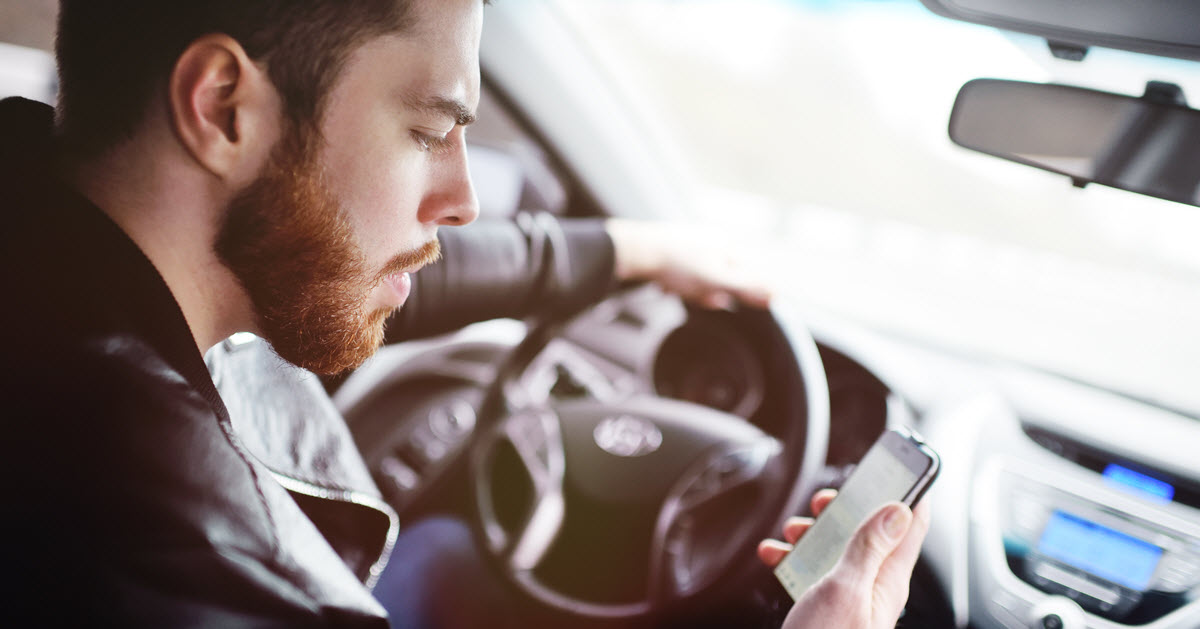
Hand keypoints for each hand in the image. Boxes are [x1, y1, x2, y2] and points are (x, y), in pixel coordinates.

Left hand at [606, 218, 771, 309]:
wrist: (637, 250)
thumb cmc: (678, 265)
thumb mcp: (716, 279)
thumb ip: (746, 287)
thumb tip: (775, 293)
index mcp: (728, 245)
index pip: (747, 276)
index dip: (741, 293)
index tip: (725, 299)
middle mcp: (714, 241)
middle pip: (722, 281)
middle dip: (708, 294)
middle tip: (695, 294)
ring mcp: (694, 244)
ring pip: (701, 281)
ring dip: (689, 291)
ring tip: (674, 287)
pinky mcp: (675, 250)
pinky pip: (682, 277)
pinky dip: (676, 285)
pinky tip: (664, 285)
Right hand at [757, 489, 931, 628]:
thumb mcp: (846, 590)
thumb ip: (868, 548)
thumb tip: (899, 510)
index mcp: (887, 579)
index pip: (912, 524)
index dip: (913, 489)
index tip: (903, 462)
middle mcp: (872, 585)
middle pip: (868, 530)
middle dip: (845, 508)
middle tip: (825, 501)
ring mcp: (847, 595)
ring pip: (836, 547)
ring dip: (812, 531)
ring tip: (793, 532)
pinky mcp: (823, 605)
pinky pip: (811, 570)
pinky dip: (791, 557)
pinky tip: (776, 555)